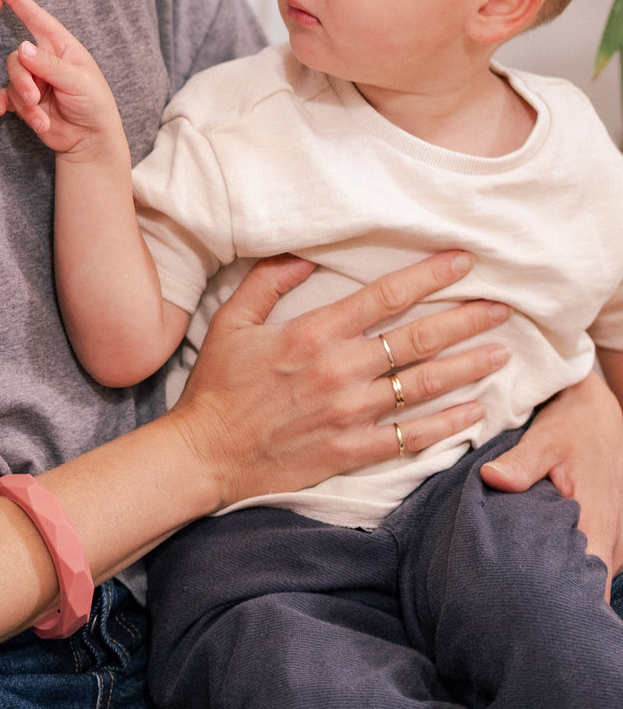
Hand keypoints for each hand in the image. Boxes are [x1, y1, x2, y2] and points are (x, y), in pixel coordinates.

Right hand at [0, 0, 121, 155]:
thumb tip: (23, 48)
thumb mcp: (78, 81)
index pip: (37, 18)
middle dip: (22, 79)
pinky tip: (0, 112)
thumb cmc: (94, 103)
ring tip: (39, 115)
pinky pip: (4, 97)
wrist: (90, 139)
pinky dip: (3, 105)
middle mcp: (44, 61)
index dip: (19, 1)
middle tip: (34, 96)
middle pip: (17, 57)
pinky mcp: (24, 101)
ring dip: (22, 99)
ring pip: (11, 79)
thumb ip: (49, 65)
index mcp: (62, 48)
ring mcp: (33, 81)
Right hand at [169, 250, 510, 510]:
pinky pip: (410, 437)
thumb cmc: (218, 386)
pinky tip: (474, 412)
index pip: (384, 297)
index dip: (428, 276)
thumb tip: (305, 254)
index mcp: (313, 334)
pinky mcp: (352, 452)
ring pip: (423, 386)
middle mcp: (339, 371)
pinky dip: (446, 425)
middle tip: (501, 307)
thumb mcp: (232, 320)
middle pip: (418, 339)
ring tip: (500, 354)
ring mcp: (350, 414)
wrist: (207, 454)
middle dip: (465, 319)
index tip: (461, 261)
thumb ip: (269, 282)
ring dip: (467, 368)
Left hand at [481, 371, 622, 598]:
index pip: (588, 588)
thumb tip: (491, 478)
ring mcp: (611, 543)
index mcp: (598, 524)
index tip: (526, 618)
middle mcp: (610, 542)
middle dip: (551, 602)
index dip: (562, 609)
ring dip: (557, 584)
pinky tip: (533, 567)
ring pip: (587, 580)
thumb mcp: (544, 438)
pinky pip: (586, 565)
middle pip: (585, 592)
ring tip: (513, 589)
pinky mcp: (604, 539)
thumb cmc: (572, 427)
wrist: (599, 416)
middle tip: (507, 608)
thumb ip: (519, 463)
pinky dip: (563, 568)